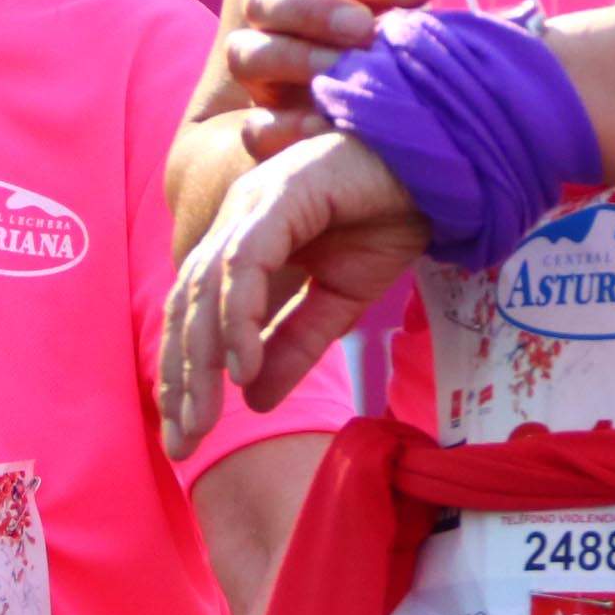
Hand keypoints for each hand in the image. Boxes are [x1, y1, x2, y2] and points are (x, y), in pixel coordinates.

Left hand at [160, 134, 431, 457]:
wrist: (432, 171)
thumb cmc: (384, 220)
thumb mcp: (338, 302)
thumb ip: (295, 344)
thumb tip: (253, 400)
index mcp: (241, 243)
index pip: (194, 315)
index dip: (183, 375)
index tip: (184, 437)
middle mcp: (236, 222)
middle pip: (188, 307)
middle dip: (181, 379)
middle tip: (182, 443)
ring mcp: (254, 205)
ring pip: (208, 288)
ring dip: (201, 357)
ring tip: (204, 416)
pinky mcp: (283, 194)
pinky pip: (248, 261)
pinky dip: (238, 313)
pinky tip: (242, 362)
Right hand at [220, 0, 433, 164]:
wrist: (352, 195)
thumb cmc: (402, 114)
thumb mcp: (411, 72)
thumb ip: (417, 40)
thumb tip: (430, 2)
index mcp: (335, 13)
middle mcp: (287, 38)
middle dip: (315, 10)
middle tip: (362, 30)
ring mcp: (264, 87)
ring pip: (245, 52)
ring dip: (295, 57)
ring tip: (335, 75)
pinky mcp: (260, 137)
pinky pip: (255, 126)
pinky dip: (287, 126)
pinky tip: (322, 129)